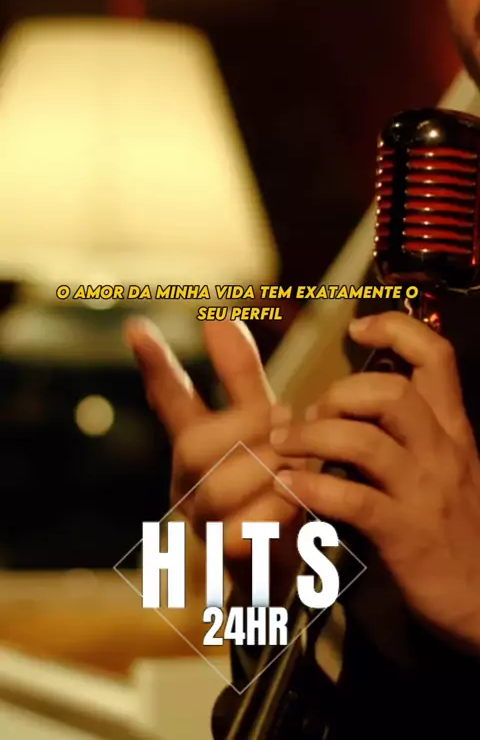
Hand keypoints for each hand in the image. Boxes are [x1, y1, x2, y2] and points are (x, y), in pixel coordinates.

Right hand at [124, 317, 306, 599]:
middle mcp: (187, 482)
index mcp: (193, 446)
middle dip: (246, 425)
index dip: (156, 366)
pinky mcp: (227, 560)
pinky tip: (297, 503)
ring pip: (219, 487)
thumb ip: (241, 379)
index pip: (168, 401)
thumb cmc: (272, 483)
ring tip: (300, 462)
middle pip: (195, 444)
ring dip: (267, 467)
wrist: (286, 564)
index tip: (137, 326)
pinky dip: (275, 512)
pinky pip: (241, 533)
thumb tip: (219, 317)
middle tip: (286, 417)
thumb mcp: (265, 427)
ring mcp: (202, 523)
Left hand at [271, 312, 479, 648]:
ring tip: (284, 446)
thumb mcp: (444, 469)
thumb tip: (349, 405)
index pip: (435, 357)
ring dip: (311, 437)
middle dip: (339, 394)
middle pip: (391, 394)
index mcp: (450, 430)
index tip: (357, 329)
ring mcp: (424, 492)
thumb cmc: (455, 527)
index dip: (397, 330)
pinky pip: (353, 500)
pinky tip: (287, 486)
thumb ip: (408, 433)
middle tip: (311, 416)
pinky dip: (311, 488)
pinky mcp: (406, 534)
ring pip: (364, 442)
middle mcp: (442, 451)